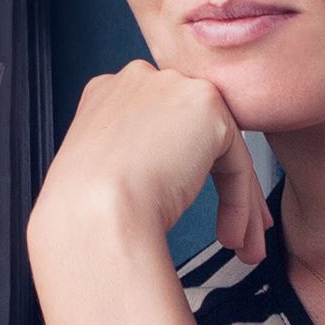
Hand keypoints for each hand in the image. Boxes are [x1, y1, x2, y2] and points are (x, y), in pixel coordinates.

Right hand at [30, 59, 269, 265]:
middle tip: (229, 226)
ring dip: (236, 201)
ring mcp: (174, 88)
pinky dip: (240, 203)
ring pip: (219, 148)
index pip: (157, 125)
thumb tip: (160, 179)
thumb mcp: (98, 171)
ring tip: (237, 243)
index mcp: (107, 94)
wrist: (93, 211)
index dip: (177, 165)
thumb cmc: (85, 208)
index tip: (181, 200)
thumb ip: (126, 157)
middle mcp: (140, 81)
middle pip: (192, 132)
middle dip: (215, 181)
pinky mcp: (207, 106)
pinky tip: (232, 235)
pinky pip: (236, 161)